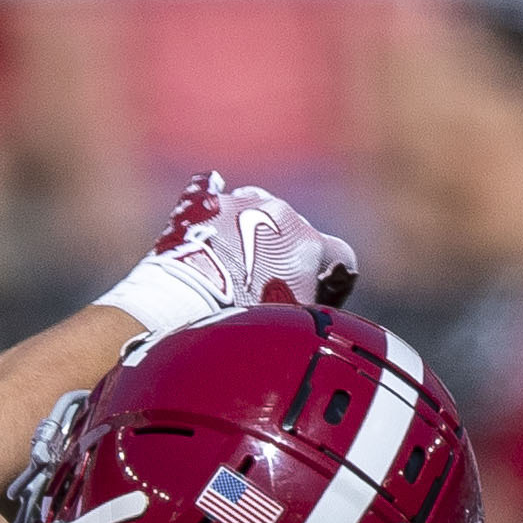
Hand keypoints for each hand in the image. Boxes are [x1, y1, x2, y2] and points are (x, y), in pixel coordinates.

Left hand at [98, 174, 359, 341]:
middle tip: (265, 288)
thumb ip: (314, 318)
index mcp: (308, 245)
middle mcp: (280, 213)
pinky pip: (211, 190)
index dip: (331, 280)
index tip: (314, 296)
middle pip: (296, 231)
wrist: (182, 311)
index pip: (340, 257)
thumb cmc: (240, 329)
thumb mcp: (290, 332)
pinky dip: (213, 204)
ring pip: (257, 206)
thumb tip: (320, 326)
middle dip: (286, 255)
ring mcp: (239, 202)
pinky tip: (209, 217)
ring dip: (252, 228)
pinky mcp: (202, 201)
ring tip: (235, 259)